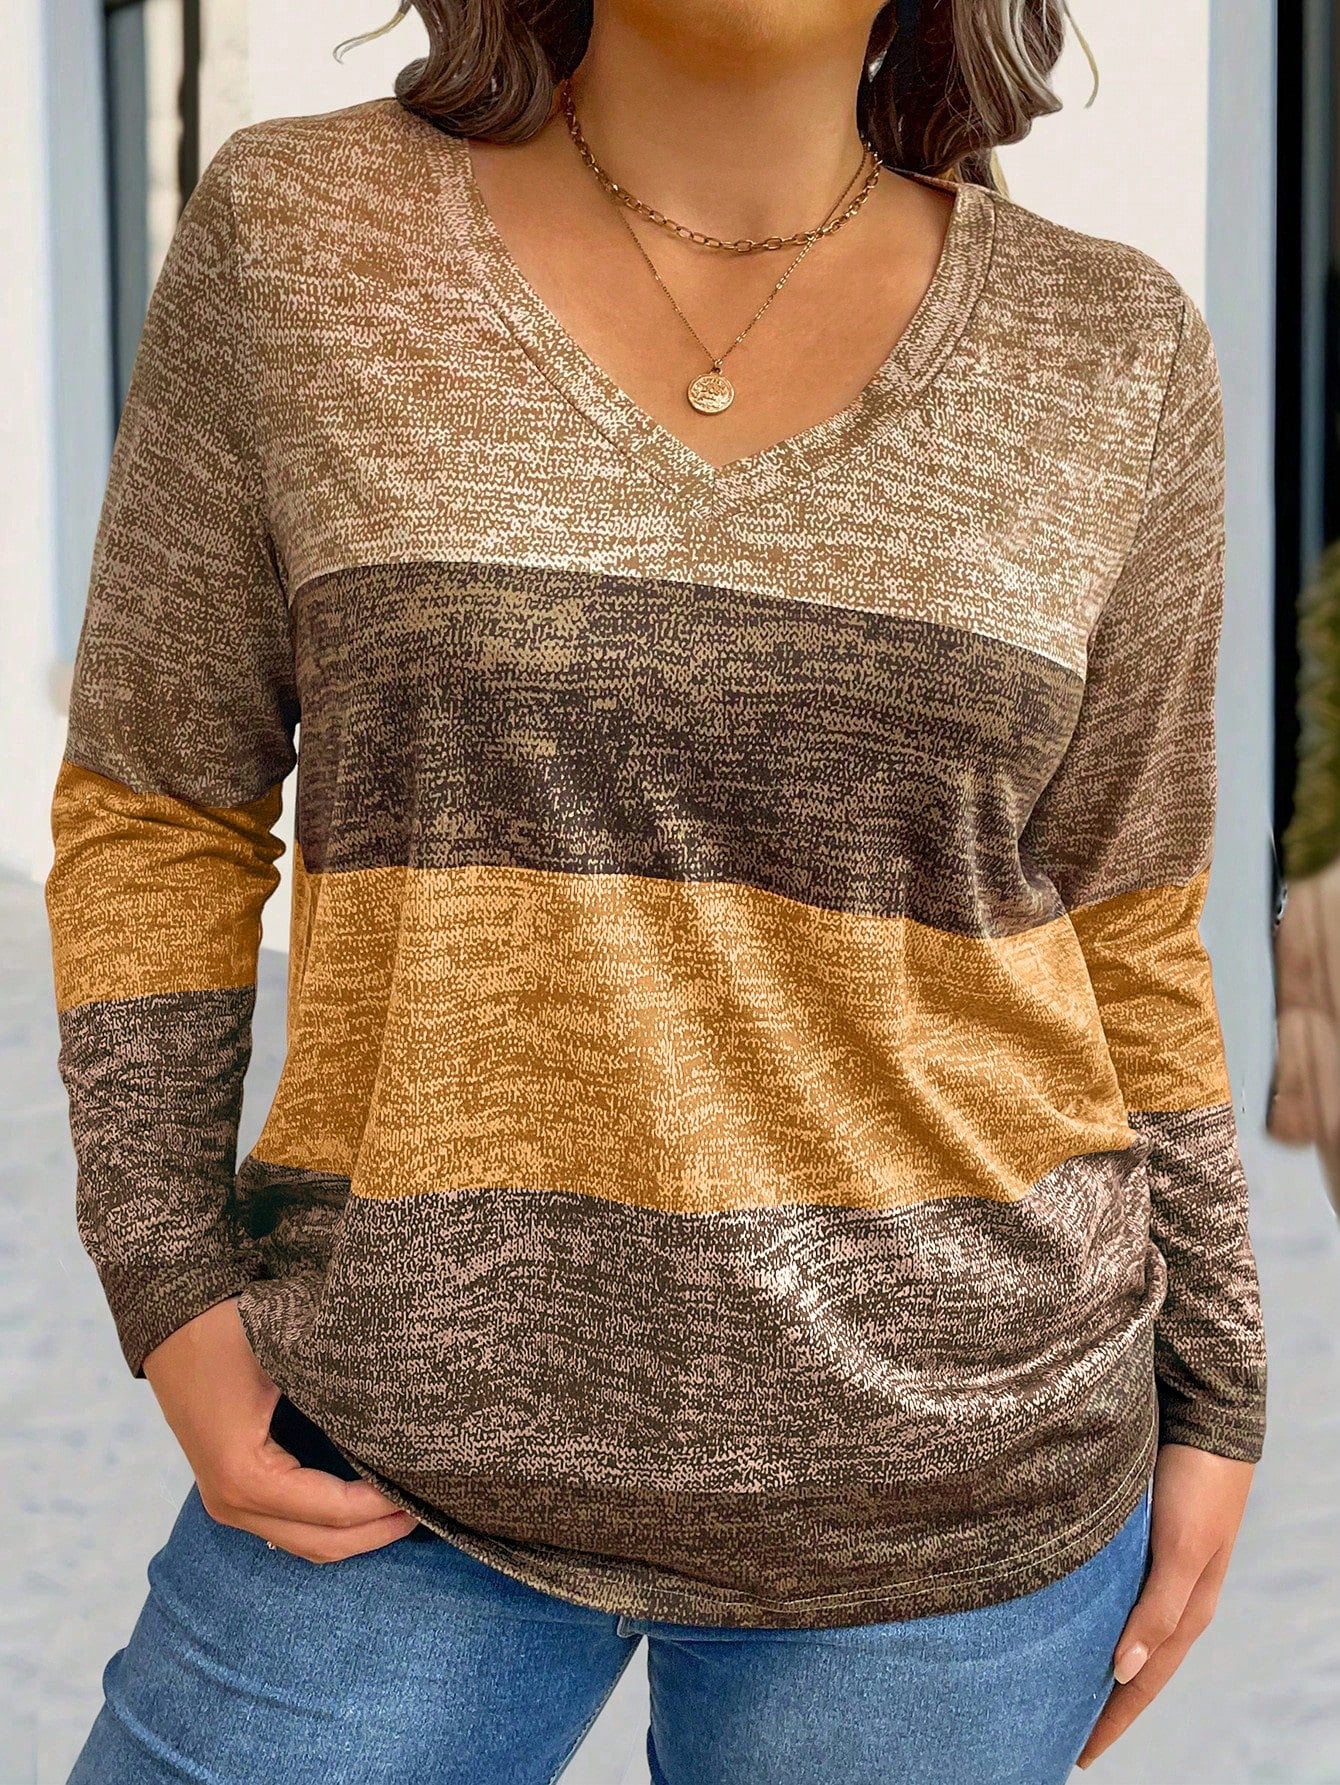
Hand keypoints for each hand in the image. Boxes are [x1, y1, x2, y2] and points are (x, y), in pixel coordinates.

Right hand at [142, 1295, 420, 1560]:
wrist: (174, 1322)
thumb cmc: (232, 1332)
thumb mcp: (290, 1356)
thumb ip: (342, 1389)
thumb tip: (403, 1413)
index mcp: (246, 1474)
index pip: (332, 1510)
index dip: (382, 1506)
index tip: (424, 1489)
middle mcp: (232, 1501)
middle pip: (321, 1544)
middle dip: (377, 1533)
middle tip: (427, 1510)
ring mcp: (227, 1502)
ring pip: (305, 1544)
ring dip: (356, 1536)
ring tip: (404, 1509)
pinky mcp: (230, 1491)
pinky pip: (289, 1528)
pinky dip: (330, 1526)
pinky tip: (365, 1504)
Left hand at [1076, 1441, 1254, 1767]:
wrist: (1206, 1416)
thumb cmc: (1198, 1484)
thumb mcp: (1182, 1550)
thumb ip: (1156, 1611)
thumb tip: (1121, 1672)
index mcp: (1187, 1610)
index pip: (1142, 1683)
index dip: (1113, 1720)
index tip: (1077, 1755)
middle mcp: (1170, 1595)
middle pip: (1131, 1664)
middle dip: (1101, 1702)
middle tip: (1056, 1732)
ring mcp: (1154, 1567)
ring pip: (1119, 1629)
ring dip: (1092, 1660)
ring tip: (1054, 1686)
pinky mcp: (1137, 1537)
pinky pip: (1111, 1593)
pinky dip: (1090, 1616)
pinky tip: (1064, 1618)